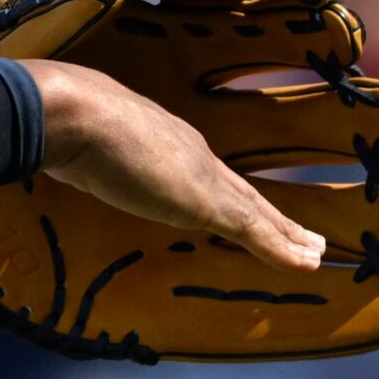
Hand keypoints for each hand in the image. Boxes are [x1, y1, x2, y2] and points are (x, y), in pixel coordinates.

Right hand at [22, 59, 325, 270]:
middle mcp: (193, 154)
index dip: (233, 193)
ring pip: (258, 212)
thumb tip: (64, 157)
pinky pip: (253, 230)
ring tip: (314, 253)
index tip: (249, 207)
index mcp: (166, 139)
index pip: (210, 174)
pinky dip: (281, 249)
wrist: (72, 113)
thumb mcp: (81, 141)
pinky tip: (307, 265)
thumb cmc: (65, 121)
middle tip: (306, 237)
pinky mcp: (206, 202)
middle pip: (244, 193)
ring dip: (288, 235)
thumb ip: (87, 154)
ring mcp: (202, 177)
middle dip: (274, 215)